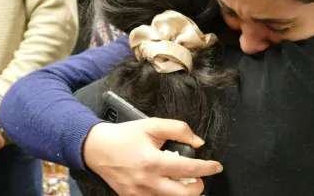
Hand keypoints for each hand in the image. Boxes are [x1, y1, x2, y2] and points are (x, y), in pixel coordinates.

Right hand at [84, 118, 222, 195]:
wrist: (96, 149)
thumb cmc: (126, 135)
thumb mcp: (152, 125)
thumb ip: (178, 129)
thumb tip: (198, 142)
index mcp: (153, 162)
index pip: (188, 169)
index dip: (207, 169)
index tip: (216, 166)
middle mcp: (147, 182)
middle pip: (184, 194)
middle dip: (198, 187)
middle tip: (199, 177)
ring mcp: (139, 194)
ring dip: (183, 192)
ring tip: (183, 180)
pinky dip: (167, 194)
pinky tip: (168, 185)